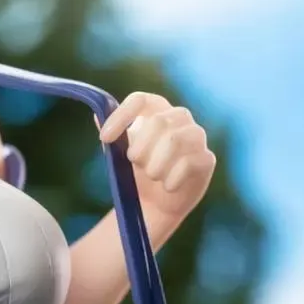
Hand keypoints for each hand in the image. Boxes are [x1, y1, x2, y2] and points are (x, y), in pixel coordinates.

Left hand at [98, 92, 215, 221]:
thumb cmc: (137, 172)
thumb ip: (111, 135)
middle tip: (136, 164)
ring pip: (174, 140)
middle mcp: (180, 117)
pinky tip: (167, 186)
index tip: (104, 139)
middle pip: (158, 122)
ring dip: (155, 165)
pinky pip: (188, 163)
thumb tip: (96, 115)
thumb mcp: (119, 153)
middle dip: (140, 149)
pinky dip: (170, 180)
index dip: (122, 116)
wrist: (155, 204)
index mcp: (157, 110)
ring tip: (152, 176)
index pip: (140, 100)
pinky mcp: (206, 158)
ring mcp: (196, 136)